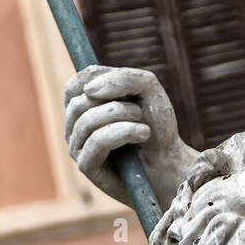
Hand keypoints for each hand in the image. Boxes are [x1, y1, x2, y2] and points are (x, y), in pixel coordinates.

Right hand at [64, 64, 198, 210]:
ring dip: (121, 117)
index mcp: (83, 106)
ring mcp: (77, 147)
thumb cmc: (156, 125)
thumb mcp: (146, 89)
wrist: (169, 162)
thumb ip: (122, 78)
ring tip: (145, 127)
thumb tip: (89, 90)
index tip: (127, 91)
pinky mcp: (86, 166)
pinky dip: (123, 133)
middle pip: (79, 102)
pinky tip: (143, 134)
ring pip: (86, 121)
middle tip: (140, 111)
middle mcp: (75, 126)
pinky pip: (96, 141)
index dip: (98, 82)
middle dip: (114, 102)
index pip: (74, 85)